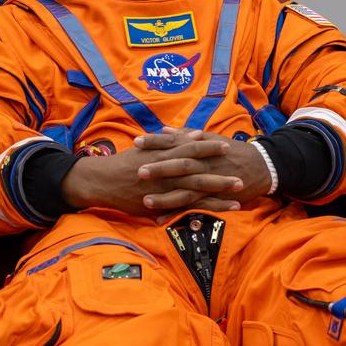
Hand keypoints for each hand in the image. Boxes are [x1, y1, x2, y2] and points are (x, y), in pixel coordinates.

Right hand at [58, 129, 259, 216]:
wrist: (102, 180)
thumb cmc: (123, 163)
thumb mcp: (144, 148)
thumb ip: (164, 142)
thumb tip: (179, 132)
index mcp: (162, 154)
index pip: (190, 148)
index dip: (209, 147)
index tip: (227, 145)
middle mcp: (165, 170)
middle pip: (198, 170)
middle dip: (221, 172)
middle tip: (243, 172)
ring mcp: (163, 188)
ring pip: (196, 191)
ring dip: (218, 193)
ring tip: (239, 195)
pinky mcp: (160, 203)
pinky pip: (184, 208)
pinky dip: (202, 210)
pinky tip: (217, 213)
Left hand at [131, 128, 273, 210]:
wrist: (262, 166)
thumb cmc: (233, 151)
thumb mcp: (211, 138)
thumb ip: (186, 135)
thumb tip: (165, 130)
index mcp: (200, 147)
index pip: (174, 142)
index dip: (155, 142)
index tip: (136, 141)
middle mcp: (204, 164)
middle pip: (179, 165)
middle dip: (159, 169)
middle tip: (138, 171)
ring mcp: (210, 182)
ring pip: (185, 190)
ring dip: (165, 197)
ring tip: (145, 201)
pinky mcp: (215, 197)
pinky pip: (195, 207)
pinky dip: (178, 214)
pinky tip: (161, 220)